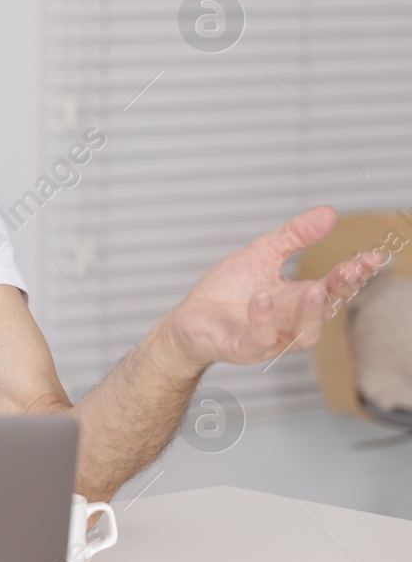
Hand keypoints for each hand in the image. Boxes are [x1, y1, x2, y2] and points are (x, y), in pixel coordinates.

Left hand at [159, 205, 386, 370]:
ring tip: (315, 287)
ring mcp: (270, 339)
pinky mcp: (244, 349)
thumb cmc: (227, 290)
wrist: (188, 319)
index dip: (354, 274)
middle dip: (340, 291)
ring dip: (310, 311)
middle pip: (325, 310)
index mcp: (298, 300)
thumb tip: (328, 212)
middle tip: (349, 269)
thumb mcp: (261, 254)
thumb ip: (293, 236)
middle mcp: (291, 322)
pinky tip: (262, 297)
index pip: (334, 287)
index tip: (372, 256)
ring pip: (303, 334)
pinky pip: (260, 340)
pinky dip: (263, 320)